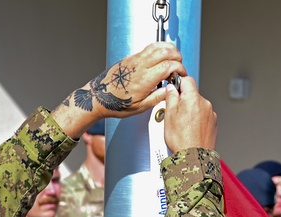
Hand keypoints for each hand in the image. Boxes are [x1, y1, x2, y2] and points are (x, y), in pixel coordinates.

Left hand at [57, 42, 186, 132]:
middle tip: (179, 66)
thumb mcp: (140, 107)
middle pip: (165, 52)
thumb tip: (169, 91)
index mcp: (145, 79)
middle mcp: (140, 66)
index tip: (181, 74)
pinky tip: (161, 54)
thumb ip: (157, 97)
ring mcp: (135, 60)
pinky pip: (148, 48)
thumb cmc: (116, 103)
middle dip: (177, 57)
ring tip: (174, 58)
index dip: (179, 68)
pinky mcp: (130, 58)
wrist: (99, 97)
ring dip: (169, 49)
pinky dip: (159, 48)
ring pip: (157, 46)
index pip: (168, 65)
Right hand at [163, 77, 216, 152]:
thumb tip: (171, 89)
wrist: (194, 157)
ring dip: (191, 111)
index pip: (187, 80)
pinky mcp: (214, 124)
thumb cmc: (181, 139)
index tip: (174, 88)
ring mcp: (211, 114)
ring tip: (183, 124)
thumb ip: (171, 97)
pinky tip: (190, 129)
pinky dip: (198, 120)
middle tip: (175, 112)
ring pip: (198, 106)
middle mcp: (205, 104)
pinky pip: (204, 116)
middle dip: (184, 100)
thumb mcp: (169, 114)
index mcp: (193, 98)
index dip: (178, 83)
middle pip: (193, 94)